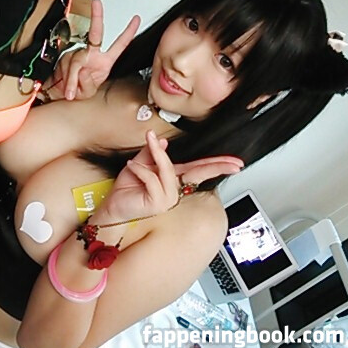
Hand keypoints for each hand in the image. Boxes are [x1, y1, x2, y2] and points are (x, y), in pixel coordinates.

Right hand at [54, 0, 140, 99]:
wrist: (60, 93)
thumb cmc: (79, 91)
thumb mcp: (88, 92)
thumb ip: (87, 83)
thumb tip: (84, 70)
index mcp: (105, 62)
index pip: (119, 45)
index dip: (128, 32)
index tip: (136, 19)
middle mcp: (93, 55)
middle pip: (96, 34)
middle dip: (96, 17)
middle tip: (97, 4)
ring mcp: (78, 54)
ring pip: (76, 61)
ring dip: (73, 79)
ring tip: (71, 91)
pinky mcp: (66, 57)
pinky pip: (66, 67)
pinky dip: (67, 79)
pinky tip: (66, 86)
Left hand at [95, 131, 242, 224]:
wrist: (112, 207)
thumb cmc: (126, 190)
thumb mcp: (139, 164)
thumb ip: (151, 152)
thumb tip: (161, 140)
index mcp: (173, 179)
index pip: (198, 168)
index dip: (216, 164)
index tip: (235, 162)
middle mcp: (174, 189)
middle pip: (199, 173)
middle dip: (217, 166)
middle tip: (234, 163)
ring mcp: (167, 198)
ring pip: (168, 169)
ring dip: (157, 154)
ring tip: (148, 142)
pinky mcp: (157, 202)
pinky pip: (152, 178)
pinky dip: (140, 169)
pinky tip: (132, 166)